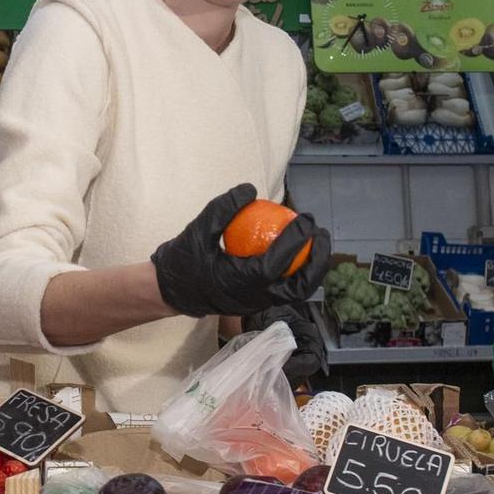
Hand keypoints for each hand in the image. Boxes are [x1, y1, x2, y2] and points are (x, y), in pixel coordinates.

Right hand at [151, 183, 331, 318]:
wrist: (172, 291)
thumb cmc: (184, 259)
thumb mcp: (198, 229)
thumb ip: (223, 208)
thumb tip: (250, 190)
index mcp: (239, 283)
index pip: (276, 263)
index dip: (295, 240)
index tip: (306, 218)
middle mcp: (254, 298)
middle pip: (299, 286)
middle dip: (317, 260)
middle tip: (320, 232)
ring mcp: (258, 304)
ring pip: (297, 291)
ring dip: (313, 268)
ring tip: (317, 241)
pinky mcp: (259, 302)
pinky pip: (287, 288)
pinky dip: (299, 271)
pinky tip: (301, 248)